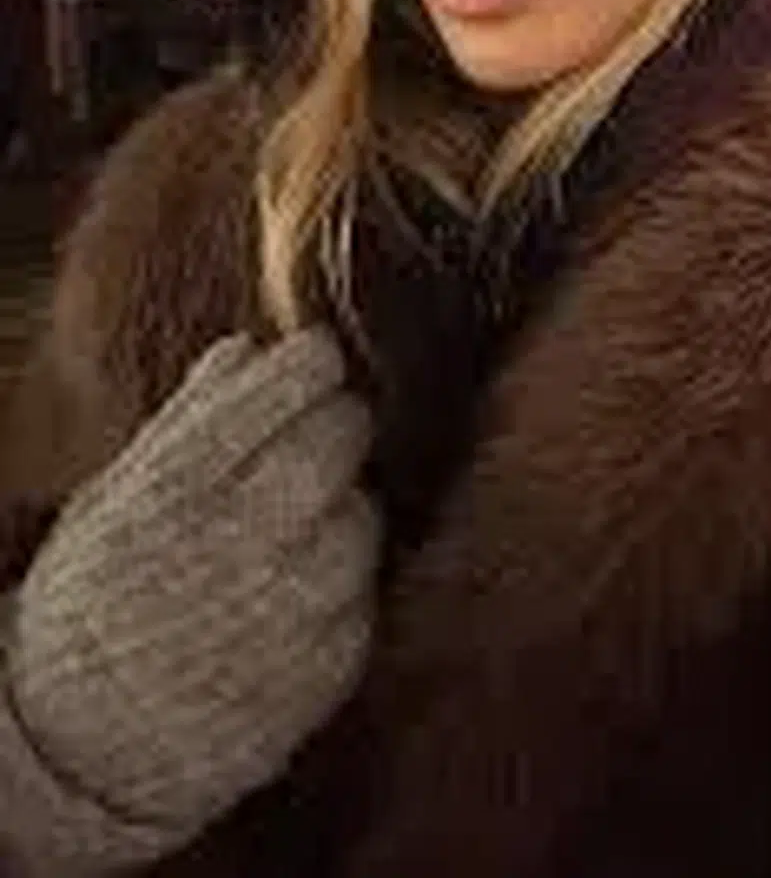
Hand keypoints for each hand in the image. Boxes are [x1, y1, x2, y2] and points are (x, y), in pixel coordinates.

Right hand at [9, 327, 379, 841]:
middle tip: (322, 433)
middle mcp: (239, 545)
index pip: (289, 386)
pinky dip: (344, 587)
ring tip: (300, 526)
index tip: (318, 358)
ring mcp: (288, 614)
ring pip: (363, 518)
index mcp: (177, 488)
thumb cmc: (94, 601)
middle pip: (341, 441)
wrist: (75, 750)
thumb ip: (189, 419)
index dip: (313, 361)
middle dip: (339, 423)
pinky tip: (301, 591)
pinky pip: (366, 600)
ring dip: (345, 509)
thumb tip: (253, 347)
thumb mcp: (115, 497)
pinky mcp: (322, 675)